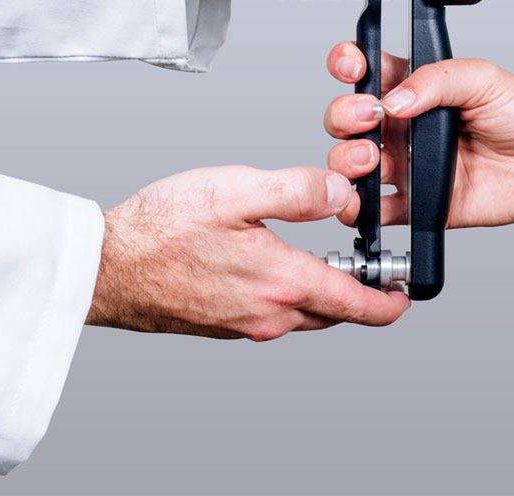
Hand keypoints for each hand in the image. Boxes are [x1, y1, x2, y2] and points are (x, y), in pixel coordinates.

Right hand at [86, 165, 408, 340]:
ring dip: (322, 291)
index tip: (405, 295)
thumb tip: (340, 194)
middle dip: (357, 292)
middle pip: (332, 311)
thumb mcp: (237, 189)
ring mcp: (243, 324)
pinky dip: (290, 293)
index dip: (388, 302)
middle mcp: (267, 314)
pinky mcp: (223, 323)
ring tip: (326, 260)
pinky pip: (273, 313)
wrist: (107, 265)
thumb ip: (296, 191)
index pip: (355, 304)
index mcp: (280, 283)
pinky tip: (276, 264)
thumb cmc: (163, 229)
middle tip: (369, 267)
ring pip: (302, 312)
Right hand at [323, 43, 513, 228]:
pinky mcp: (413, 201)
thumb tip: (393, 99)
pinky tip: (368, 199)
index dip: (348, 64)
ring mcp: (405, 164)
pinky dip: (359, 207)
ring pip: (349, 162)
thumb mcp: (483, 78)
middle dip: (344, 115)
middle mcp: (403, 125)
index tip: (353, 67)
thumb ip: (436, 80)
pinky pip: (374, 208)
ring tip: (373, 157)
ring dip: (346, 159)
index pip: (366, 70)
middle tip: (371, 117)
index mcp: (415, 87)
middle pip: (346, 117)